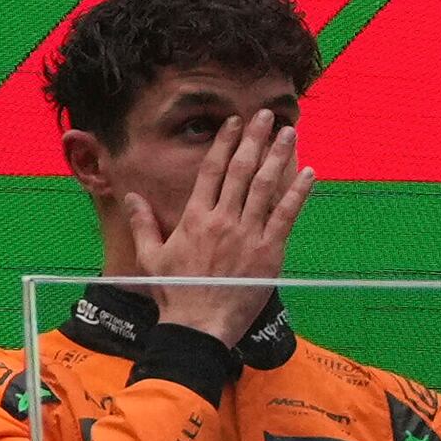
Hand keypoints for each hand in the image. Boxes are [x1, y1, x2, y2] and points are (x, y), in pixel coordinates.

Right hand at [109, 112, 306, 345]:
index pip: (211, 170)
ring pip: (265, 186)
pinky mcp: (269, 252)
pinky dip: (299, 193)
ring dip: (279, 156)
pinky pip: (286, 216)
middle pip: (241, 170)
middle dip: (255, 139)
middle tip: (267, 115)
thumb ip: (142, 224)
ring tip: (289, 133)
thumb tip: (131, 197)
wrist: (199, 325)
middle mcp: (222, 220)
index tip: (234, 122)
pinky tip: (309, 173)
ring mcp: (248, 235)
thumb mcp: (151, 257)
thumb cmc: (175, 293)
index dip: (224, 142)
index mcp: (195, 218)